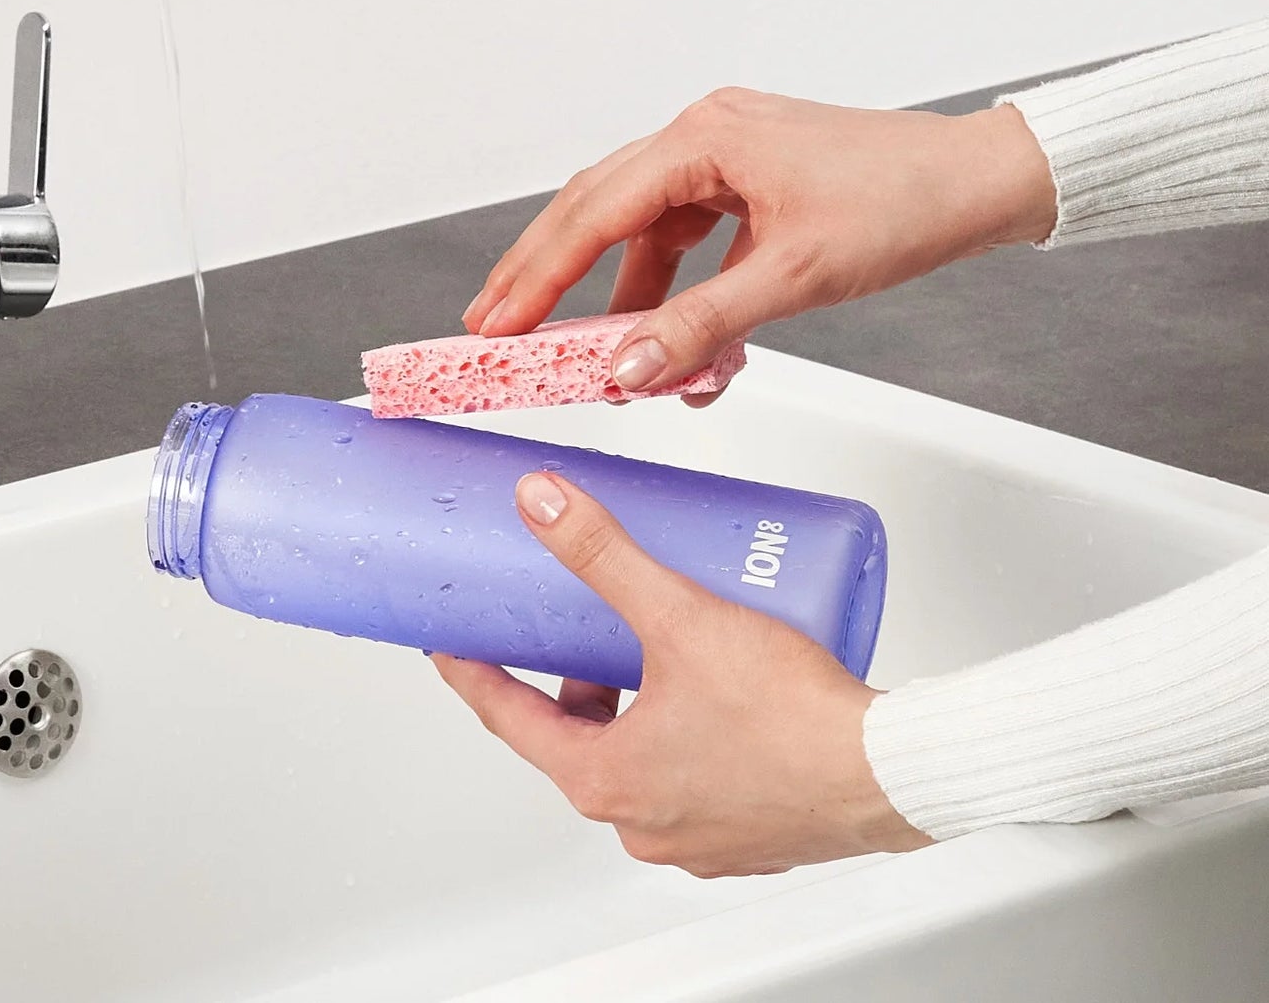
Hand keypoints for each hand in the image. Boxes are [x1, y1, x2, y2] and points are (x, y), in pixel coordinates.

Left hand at [433, 471, 930, 874]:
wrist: (890, 772)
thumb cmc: (792, 718)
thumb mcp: (677, 615)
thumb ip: (604, 554)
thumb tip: (544, 505)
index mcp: (607, 782)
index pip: (510, 718)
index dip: (474, 672)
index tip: (450, 647)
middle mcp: (642, 821)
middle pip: (575, 737)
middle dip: (567, 676)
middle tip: (566, 626)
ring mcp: (695, 834)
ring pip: (635, 757)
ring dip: (630, 702)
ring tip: (650, 643)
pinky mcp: (745, 830)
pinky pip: (689, 774)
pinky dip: (681, 730)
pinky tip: (710, 689)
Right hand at [463, 90, 1055, 395]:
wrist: (982, 181)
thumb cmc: (904, 204)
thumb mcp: (794, 277)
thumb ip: (702, 325)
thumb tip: (628, 367)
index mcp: (704, 138)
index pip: (594, 211)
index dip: (537, 272)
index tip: (496, 321)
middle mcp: (704, 134)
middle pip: (598, 208)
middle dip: (546, 272)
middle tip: (496, 326)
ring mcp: (726, 155)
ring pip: (640, 225)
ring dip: (610, 288)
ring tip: (572, 343)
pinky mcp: (749, 182)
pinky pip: (685, 234)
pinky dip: (668, 286)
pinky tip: (662, 333)